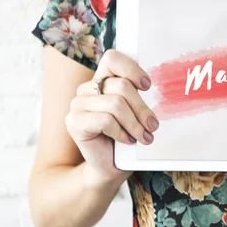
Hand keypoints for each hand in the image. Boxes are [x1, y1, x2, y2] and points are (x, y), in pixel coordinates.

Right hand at [65, 49, 159, 186]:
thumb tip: (149, 83)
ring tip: (143, 136)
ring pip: (116, 104)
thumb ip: (136, 94)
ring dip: (135, 124)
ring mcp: (77, 104)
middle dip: (142, 108)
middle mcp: (87, 89)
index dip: (132, 69)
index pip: (112, 58)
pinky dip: (121, 132)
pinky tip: (127, 140)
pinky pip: (105, 120)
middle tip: (153, 125)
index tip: (147, 86)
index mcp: (101, 80)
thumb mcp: (134, 111)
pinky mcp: (73, 122)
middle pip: (121, 86)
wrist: (109, 167)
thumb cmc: (125, 137)